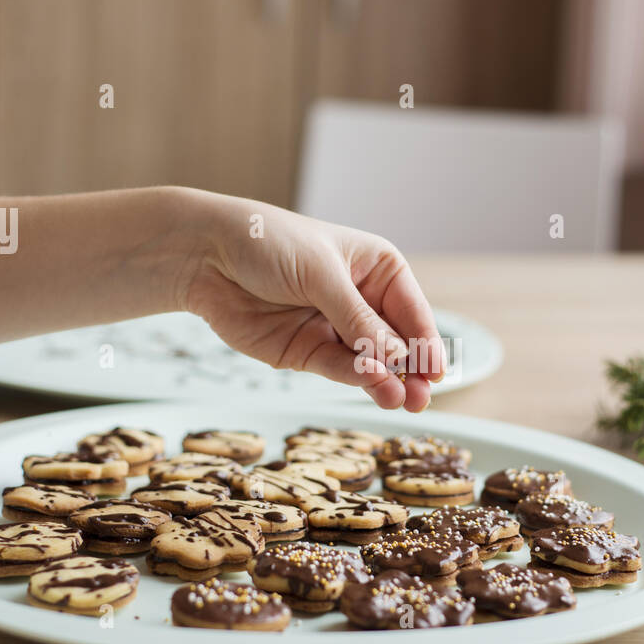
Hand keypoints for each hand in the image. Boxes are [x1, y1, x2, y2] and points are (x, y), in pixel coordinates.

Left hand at [179, 191, 445, 411]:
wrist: (205, 255)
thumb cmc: (267, 243)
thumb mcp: (320, 273)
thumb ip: (357, 319)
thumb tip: (395, 357)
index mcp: (376, 269)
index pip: (412, 310)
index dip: (426, 341)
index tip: (437, 370)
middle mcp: (362, 301)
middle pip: (396, 342)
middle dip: (410, 369)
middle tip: (422, 397)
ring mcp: (335, 329)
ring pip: (370, 362)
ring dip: (386, 381)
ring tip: (401, 401)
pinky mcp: (306, 352)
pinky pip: (338, 368)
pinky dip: (355, 379)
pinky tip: (371, 385)